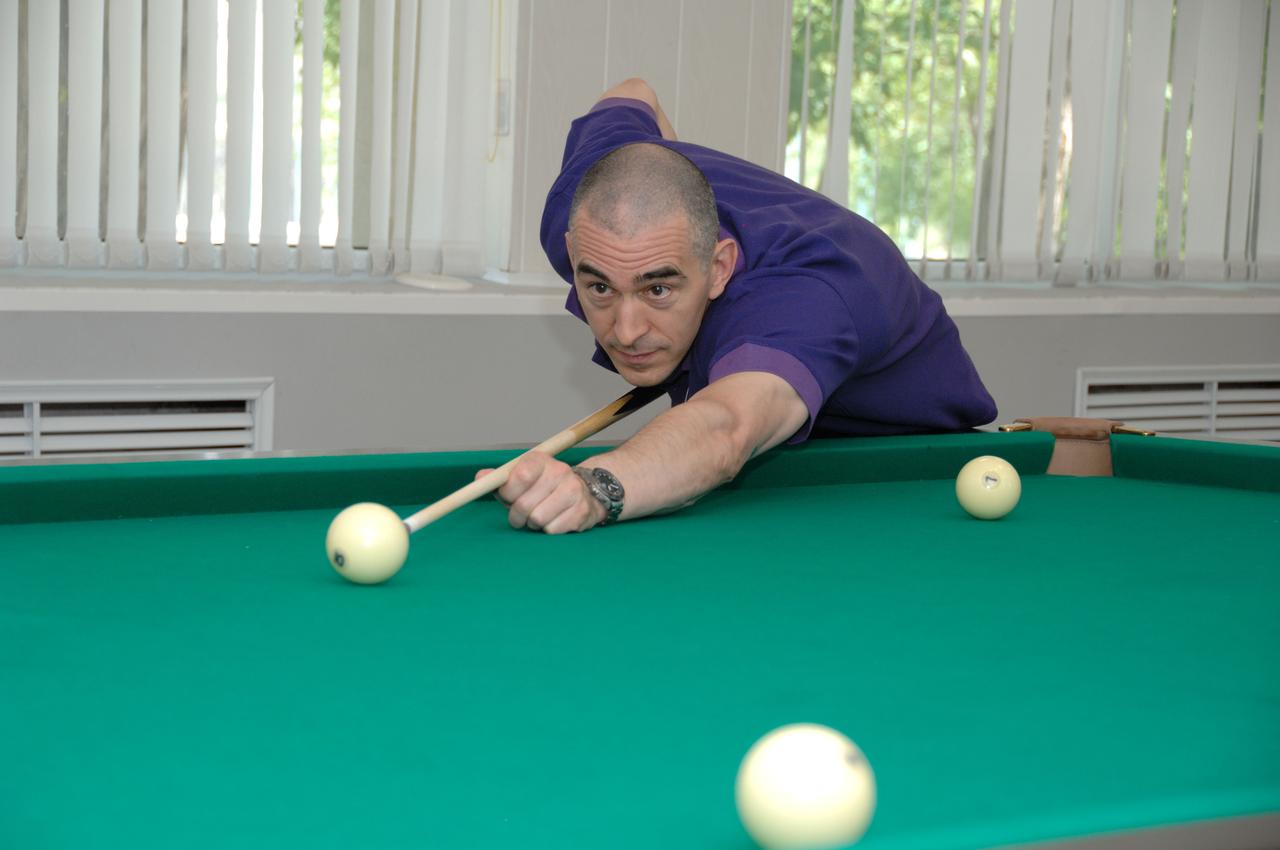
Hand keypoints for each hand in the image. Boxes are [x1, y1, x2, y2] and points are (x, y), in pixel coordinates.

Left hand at [475, 452, 605, 532]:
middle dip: (516, 515)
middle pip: (524, 504)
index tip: (507, 497)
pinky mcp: (581, 511)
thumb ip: (499, 479)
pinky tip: (552, 520)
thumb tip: (480, 478)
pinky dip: (547, 530)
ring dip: (531, 524)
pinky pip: (551, 530)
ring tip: (537, 516)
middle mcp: (560, 471)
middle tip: (519, 514)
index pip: (520, 476)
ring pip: (537, 519)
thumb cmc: (543, 488)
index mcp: (541, 460)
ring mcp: (573, 491)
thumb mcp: (521, 478)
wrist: (583, 493)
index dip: (508, 493)